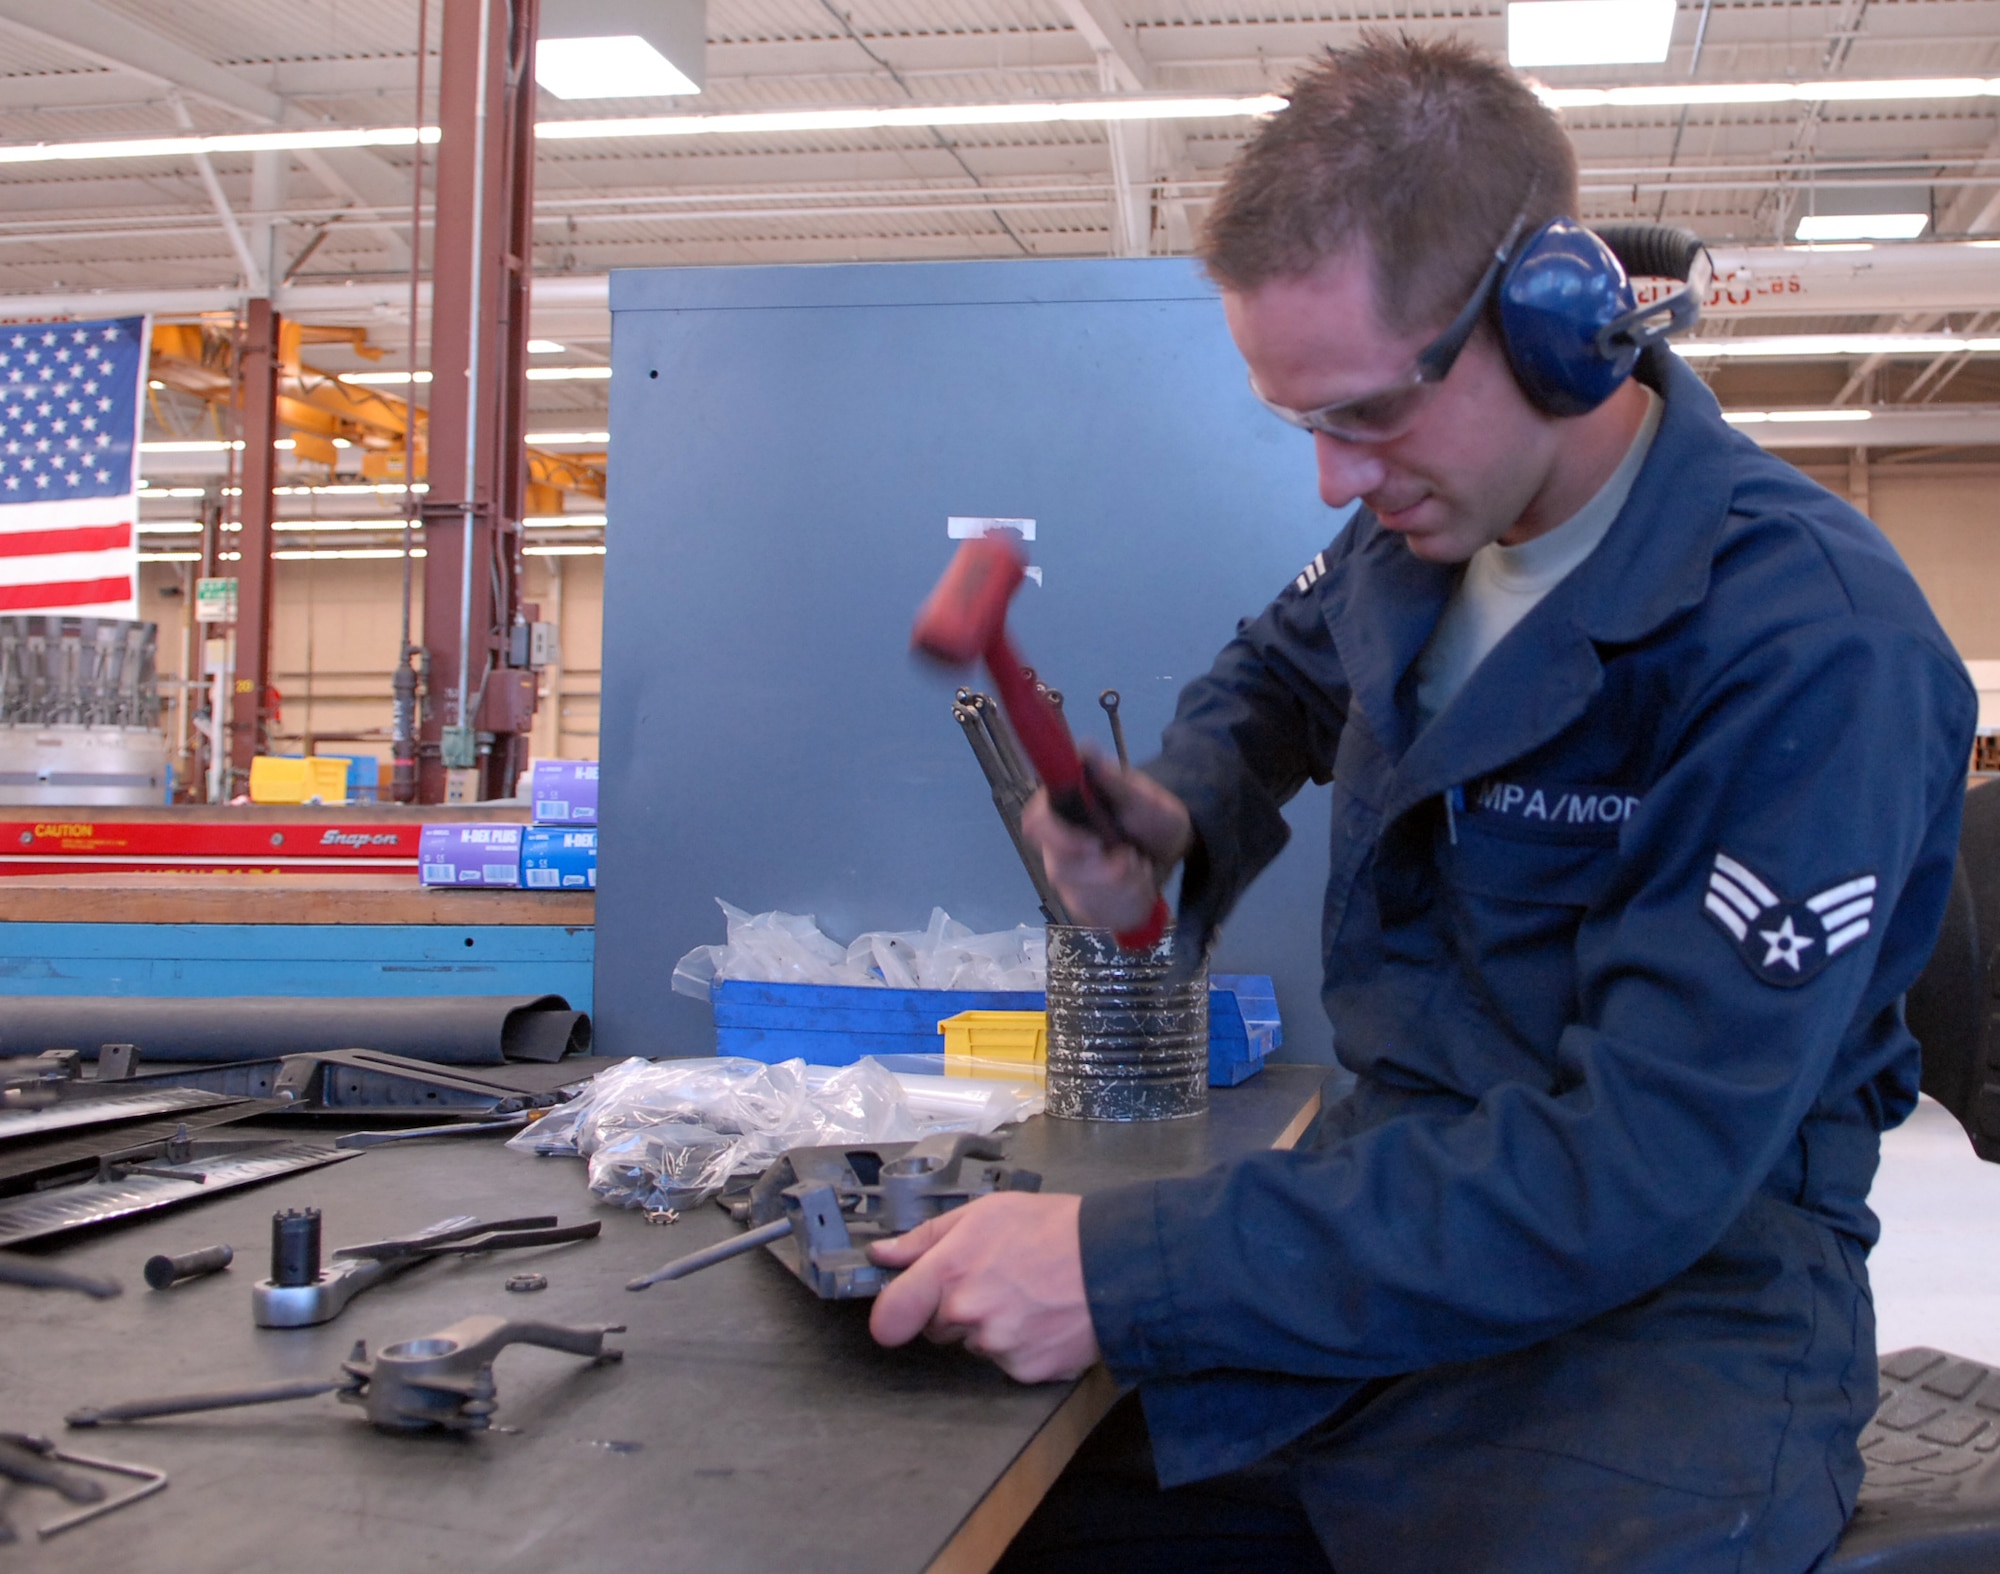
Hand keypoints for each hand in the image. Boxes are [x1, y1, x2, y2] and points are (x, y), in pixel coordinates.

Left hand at [867, 1193, 1099, 1383]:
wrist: (1116, 1260)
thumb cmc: (1052, 1227)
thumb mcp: (985, 1212)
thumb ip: (926, 1237)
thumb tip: (882, 1254)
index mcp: (950, 1271)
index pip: (890, 1315)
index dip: (891, 1314)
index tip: (899, 1310)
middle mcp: (968, 1315)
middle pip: (937, 1326)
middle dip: (956, 1308)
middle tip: (994, 1279)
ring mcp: (997, 1347)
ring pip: (975, 1343)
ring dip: (991, 1326)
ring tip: (1027, 1293)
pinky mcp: (1025, 1371)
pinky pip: (1007, 1362)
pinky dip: (1021, 1345)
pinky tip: (1043, 1316)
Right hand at [1021, 755, 1192, 932]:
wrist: (1168, 848)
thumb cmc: (1151, 815)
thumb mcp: (1144, 796)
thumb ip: (1114, 780)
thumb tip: (1086, 750)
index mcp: (1062, 809)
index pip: (1035, 823)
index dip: (1059, 839)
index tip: (1095, 845)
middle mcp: (1055, 846)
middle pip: (1060, 869)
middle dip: (1106, 872)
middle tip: (1133, 856)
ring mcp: (1068, 879)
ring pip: (1084, 898)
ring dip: (1125, 888)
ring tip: (1139, 867)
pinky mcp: (1083, 904)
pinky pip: (1099, 916)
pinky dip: (1129, 905)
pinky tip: (1138, 886)